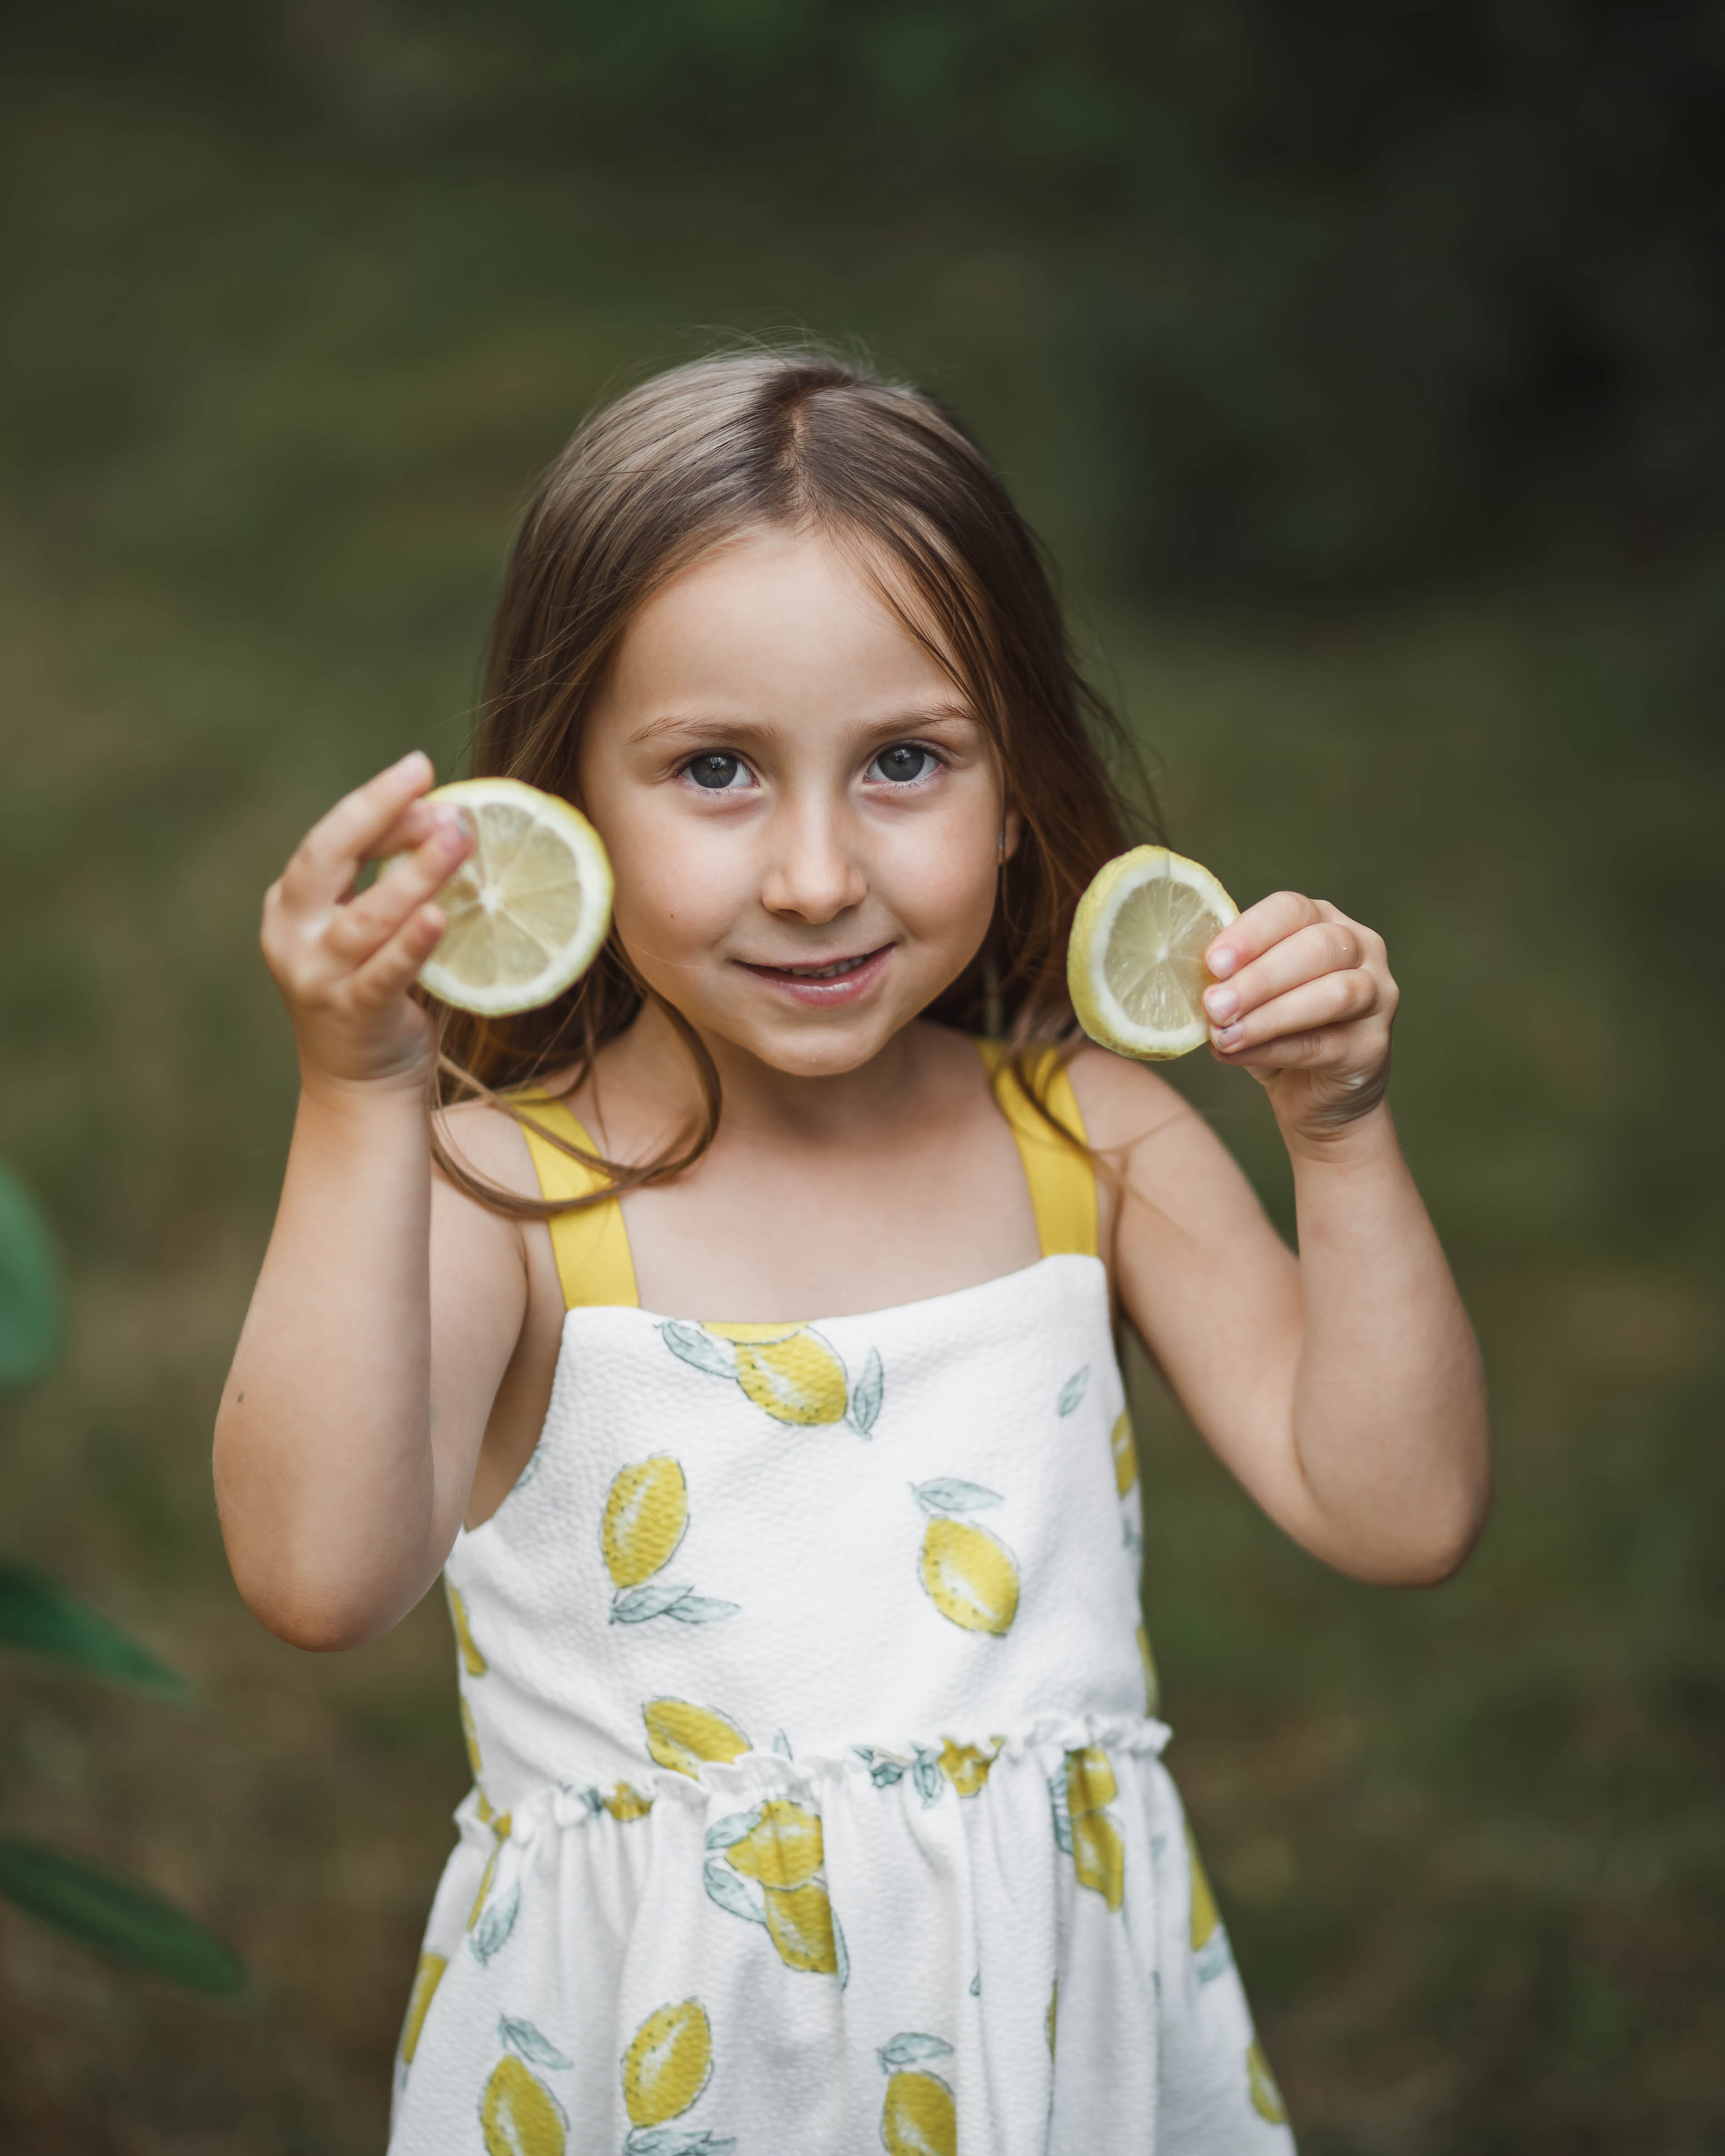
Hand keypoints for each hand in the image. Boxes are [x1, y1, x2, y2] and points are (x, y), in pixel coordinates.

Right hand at [261, 751, 473, 1090]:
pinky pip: (383, 974)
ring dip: (414, 874)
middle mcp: (293, 935)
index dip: (376, 804)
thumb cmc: (374, 987)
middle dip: (378, 815)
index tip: (421, 771)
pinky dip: (410, 944)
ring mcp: (316, 978)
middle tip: (428, 781)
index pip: (332, 839)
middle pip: (328, 859)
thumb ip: (391, 877)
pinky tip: (437, 916)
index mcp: (292, 902)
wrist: (360, 1083)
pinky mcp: (349, 1014)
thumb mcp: (370, 925)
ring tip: (458, 838)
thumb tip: (446, 815)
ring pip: (365, 917)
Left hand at [1202, 893, 1397, 1141]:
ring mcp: (1378, 995)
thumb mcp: (1247, 998)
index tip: (1212, 962)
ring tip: (1225, 1034)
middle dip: (1259, 976)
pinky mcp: (1374, 1045)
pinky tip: (1239, 1054)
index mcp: (1323, 921)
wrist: (1317, 1095)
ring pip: (1334, 993)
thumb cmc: (1276, 1032)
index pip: (1291, 910)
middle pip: (1317, 947)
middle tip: (1214, 1004)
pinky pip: (1326, 1042)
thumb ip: (1229, 982)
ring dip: (1271, 1014)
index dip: (1251, 932)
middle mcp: (1360, 948)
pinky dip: (1276, 1048)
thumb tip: (1194, 985)